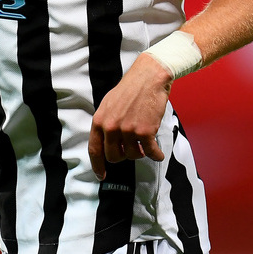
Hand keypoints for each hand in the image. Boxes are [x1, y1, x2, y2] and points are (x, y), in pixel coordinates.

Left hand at [88, 53, 173, 180]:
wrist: (148, 78)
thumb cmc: (130, 90)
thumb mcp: (109, 105)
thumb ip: (106, 125)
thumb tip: (107, 144)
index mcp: (100, 120)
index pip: (94, 149)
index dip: (97, 165)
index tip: (101, 175)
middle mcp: (111, 127)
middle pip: (114, 156)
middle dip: (123, 155)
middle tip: (131, 147)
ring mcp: (128, 130)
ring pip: (132, 155)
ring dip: (140, 152)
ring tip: (144, 142)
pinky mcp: (145, 131)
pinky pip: (150, 152)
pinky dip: (156, 155)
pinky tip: (158, 153)